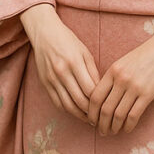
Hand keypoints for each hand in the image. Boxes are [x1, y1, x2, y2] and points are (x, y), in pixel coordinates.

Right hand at [20, 4, 99, 122]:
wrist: (45, 34)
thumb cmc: (68, 41)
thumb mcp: (85, 53)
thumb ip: (93, 72)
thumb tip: (101, 92)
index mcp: (74, 63)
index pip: (90, 89)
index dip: (100, 101)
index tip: (108, 106)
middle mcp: (62, 72)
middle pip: (79, 100)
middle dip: (91, 112)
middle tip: (102, 118)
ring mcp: (52, 79)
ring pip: (67, 105)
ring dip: (80, 115)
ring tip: (90, 119)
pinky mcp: (45, 83)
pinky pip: (57, 102)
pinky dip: (68, 110)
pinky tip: (77, 113)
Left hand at [86, 34, 153, 134]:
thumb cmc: (147, 54)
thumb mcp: (125, 62)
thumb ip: (114, 77)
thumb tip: (105, 97)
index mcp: (112, 71)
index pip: (94, 96)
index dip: (91, 112)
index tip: (92, 120)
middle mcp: (120, 79)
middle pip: (104, 108)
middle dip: (101, 123)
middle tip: (101, 131)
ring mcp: (134, 87)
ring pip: (118, 114)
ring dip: (113, 127)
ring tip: (112, 132)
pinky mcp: (148, 93)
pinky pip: (134, 115)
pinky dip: (128, 125)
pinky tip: (127, 129)